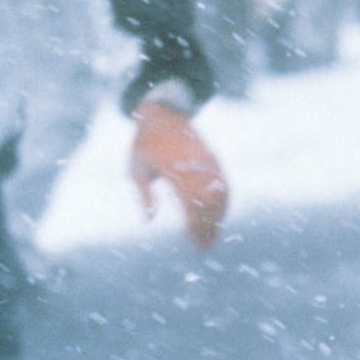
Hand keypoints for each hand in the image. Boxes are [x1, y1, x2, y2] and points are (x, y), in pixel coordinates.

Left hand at [130, 102, 228, 249]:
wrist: (162, 112)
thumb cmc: (144, 143)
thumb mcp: (135, 168)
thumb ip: (143, 195)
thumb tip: (149, 221)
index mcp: (172, 166)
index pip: (189, 201)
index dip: (193, 223)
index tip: (191, 240)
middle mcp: (193, 163)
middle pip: (207, 201)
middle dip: (207, 226)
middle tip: (204, 247)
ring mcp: (206, 158)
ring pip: (219, 192)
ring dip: (218, 216)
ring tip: (213, 236)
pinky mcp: (212, 156)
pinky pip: (223, 182)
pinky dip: (224, 201)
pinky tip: (220, 215)